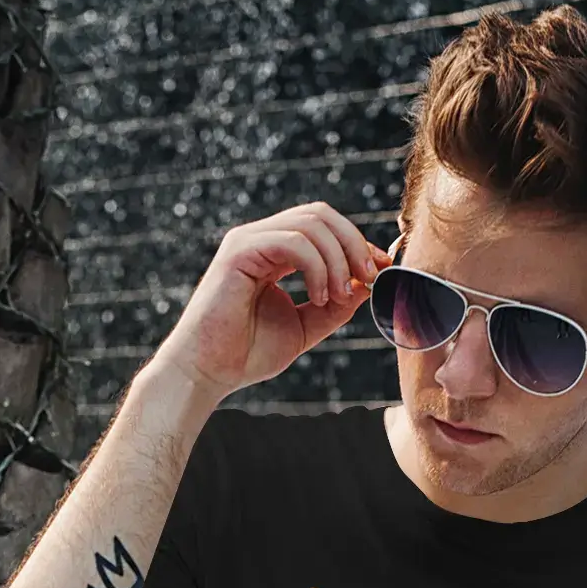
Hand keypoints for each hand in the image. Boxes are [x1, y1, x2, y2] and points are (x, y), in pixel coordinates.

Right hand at [148, 202, 393, 400]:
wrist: (207, 373)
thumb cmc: (246, 354)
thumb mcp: (304, 327)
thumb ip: (334, 306)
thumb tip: (365, 285)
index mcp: (274, 252)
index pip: (323, 228)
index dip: (357, 244)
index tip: (379, 270)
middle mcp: (261, 238)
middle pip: (321, 214)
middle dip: (354, 243)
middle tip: (368, 277)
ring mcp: (248, 240)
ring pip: (311, 223)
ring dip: (337, 259)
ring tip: (337, 296)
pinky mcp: (239, 251)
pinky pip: (293, 241)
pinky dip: (316, 266)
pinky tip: (319, 296)